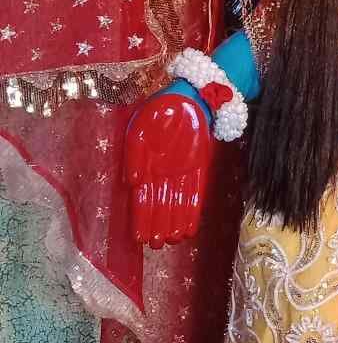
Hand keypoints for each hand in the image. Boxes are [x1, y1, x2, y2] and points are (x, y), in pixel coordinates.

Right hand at [124, 93, 211, 246]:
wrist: (191, 96)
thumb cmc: (161, 109)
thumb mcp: (142, 126)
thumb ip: (135, 154)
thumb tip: (132, 182)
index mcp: (146, 164)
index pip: (142, 198)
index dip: (141, 218)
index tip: (139, 238)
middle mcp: (163, 172)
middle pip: (159, 205)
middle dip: (156, 226)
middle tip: (154, 246)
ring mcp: (182, 171)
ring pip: (176, 203)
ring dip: (173, 223)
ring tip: (170, 242)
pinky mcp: (200, 167)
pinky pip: (195, 193)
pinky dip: (192, 211)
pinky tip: (189, 229)